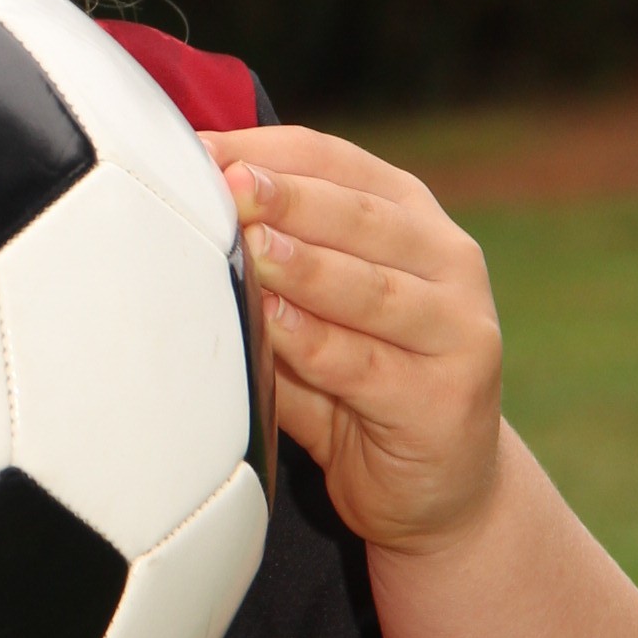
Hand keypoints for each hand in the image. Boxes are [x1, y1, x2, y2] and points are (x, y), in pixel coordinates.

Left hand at [199, 125, 503, 554]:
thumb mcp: (315, 309)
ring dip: (307, 264)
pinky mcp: (446, 398)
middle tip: (226, 186)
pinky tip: (276, 323)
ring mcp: (458, 329)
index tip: (198, 148)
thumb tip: (179, 206)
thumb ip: (269, 261)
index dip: (265, 152)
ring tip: (252, 243)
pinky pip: (368, 364)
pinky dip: (318, 342)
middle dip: (288, 196)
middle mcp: (449, 262)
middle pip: (361, 215)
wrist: (439, 488)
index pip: (336, 163)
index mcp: (411, 219)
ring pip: (373, 287)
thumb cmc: (359, 383)